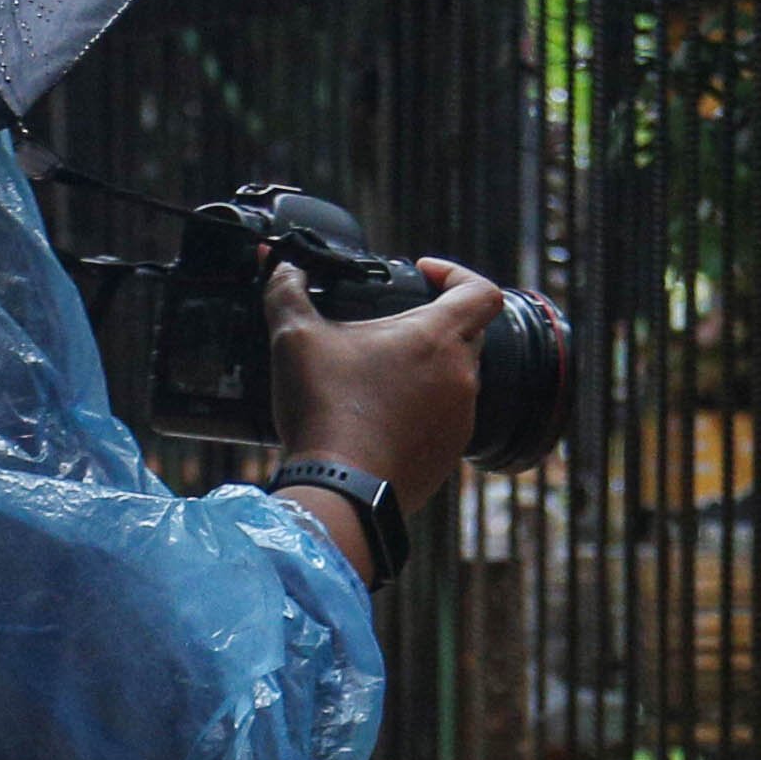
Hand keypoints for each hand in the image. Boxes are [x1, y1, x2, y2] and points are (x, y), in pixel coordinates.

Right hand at [265, 257, 504, 576]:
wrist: (340, 492)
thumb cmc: (325, 411)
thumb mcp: (295, 339)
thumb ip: (287, 292)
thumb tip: (279, 267)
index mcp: (438, 338)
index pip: (481, 291)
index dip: (456, 273)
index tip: (423, 273)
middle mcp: (461, 377)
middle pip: (467, 332)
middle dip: (433, 321)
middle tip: (389, 325)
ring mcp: (461, 419)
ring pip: (454, 378)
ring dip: (424, 369)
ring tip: (377, 374)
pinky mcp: (449, 454)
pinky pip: (443, 418)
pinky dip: (419, 409)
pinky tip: (380, 415)